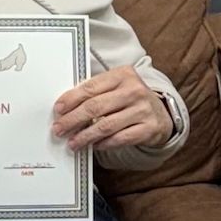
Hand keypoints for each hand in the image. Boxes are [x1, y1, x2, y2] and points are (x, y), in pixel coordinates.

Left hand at [52, 66, 172, 155]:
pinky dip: (104, 143)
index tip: (59, 109)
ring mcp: (143, 110)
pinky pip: (120, 138)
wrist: (161, 114)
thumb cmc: (131, 99)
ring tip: (73, 142)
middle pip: (95, 106)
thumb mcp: (117, 87)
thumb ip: (96, 92)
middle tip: (59, 129)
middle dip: (73, 119)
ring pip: (106, 125)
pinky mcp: (148, 128)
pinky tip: (94, 146)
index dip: (71, 99)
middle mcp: (134, 90)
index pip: (91, 87)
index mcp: (123, 74)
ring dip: (85, 136)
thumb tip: (66, 107)